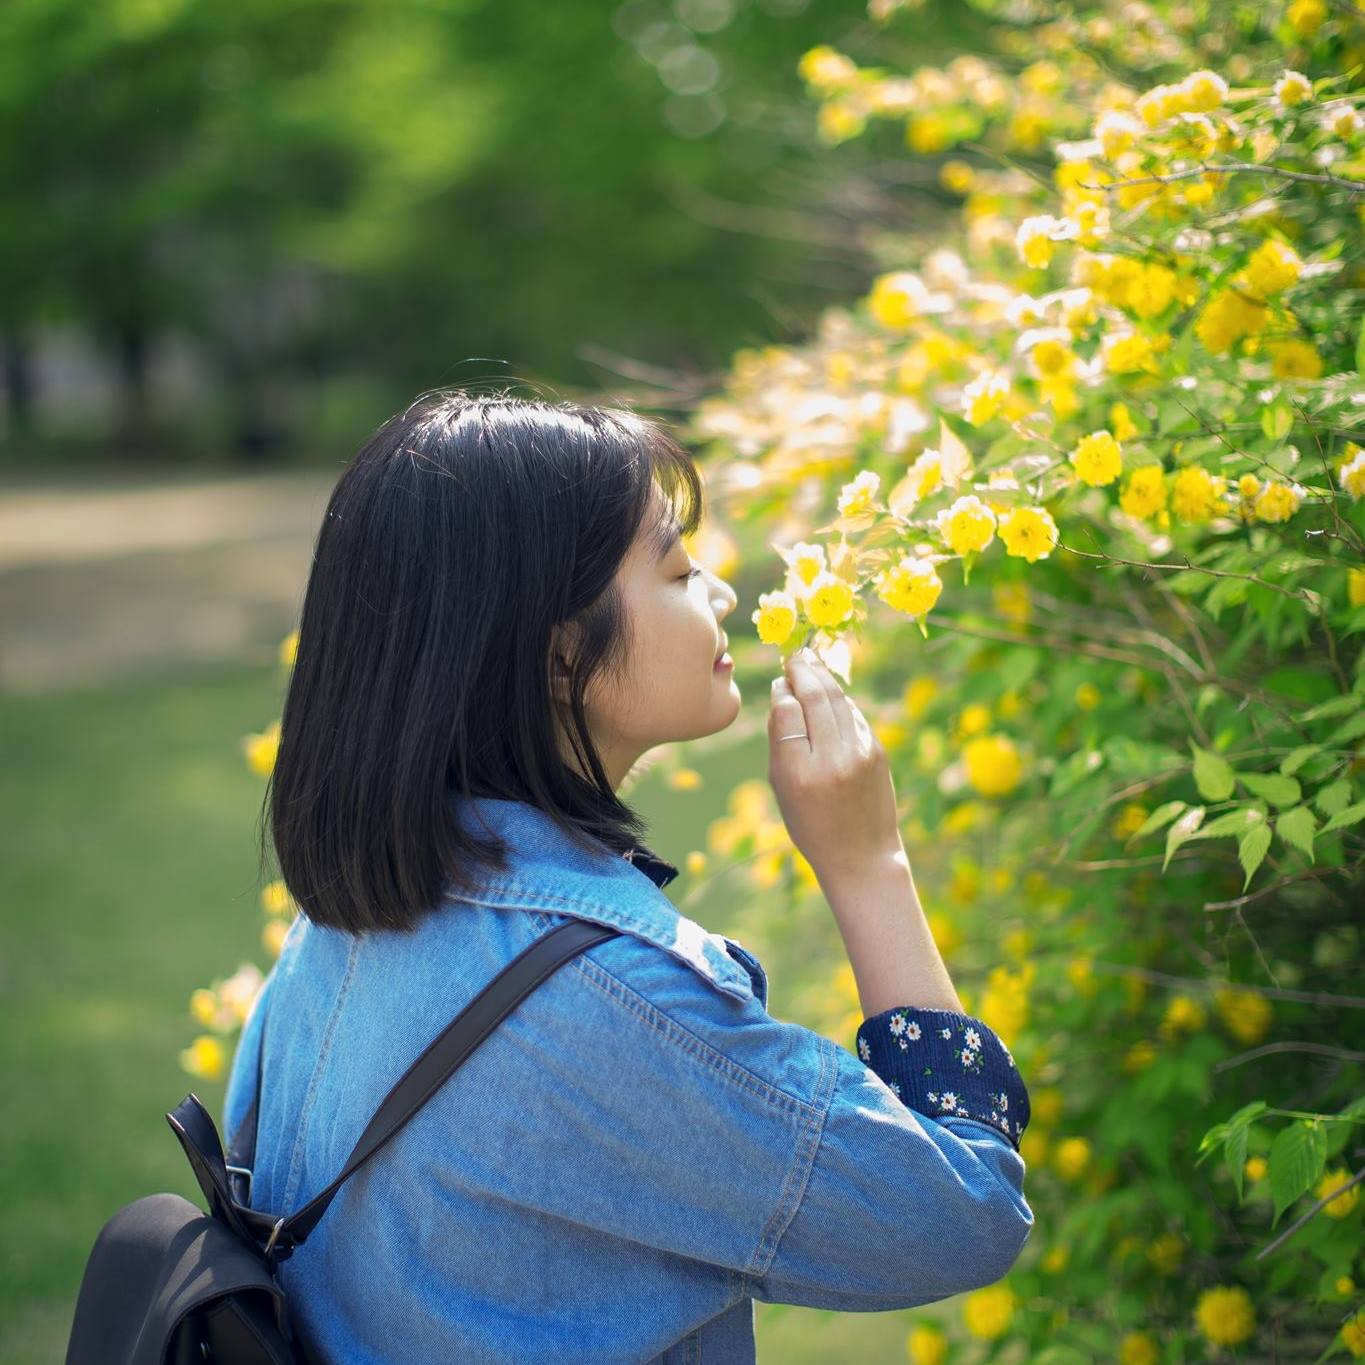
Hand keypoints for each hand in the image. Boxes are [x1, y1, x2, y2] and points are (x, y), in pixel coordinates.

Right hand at [767, 647, 903, 886]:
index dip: (784, 693)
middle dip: (804, 672)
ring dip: (823, 677)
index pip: (788, 713)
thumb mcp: (783, 790)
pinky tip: (830, 690)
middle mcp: (831, 759)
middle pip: (815, 698)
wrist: (862, 856)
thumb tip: (784, 696)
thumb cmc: (812, 825)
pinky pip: (853, 714)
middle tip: (794, 657)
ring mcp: (859, 753)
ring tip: (809, 661)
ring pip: (838, 700)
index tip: (781, 682)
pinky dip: (840, 699)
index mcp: (799, 773)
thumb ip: (780, 743)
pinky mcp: (877, 751)